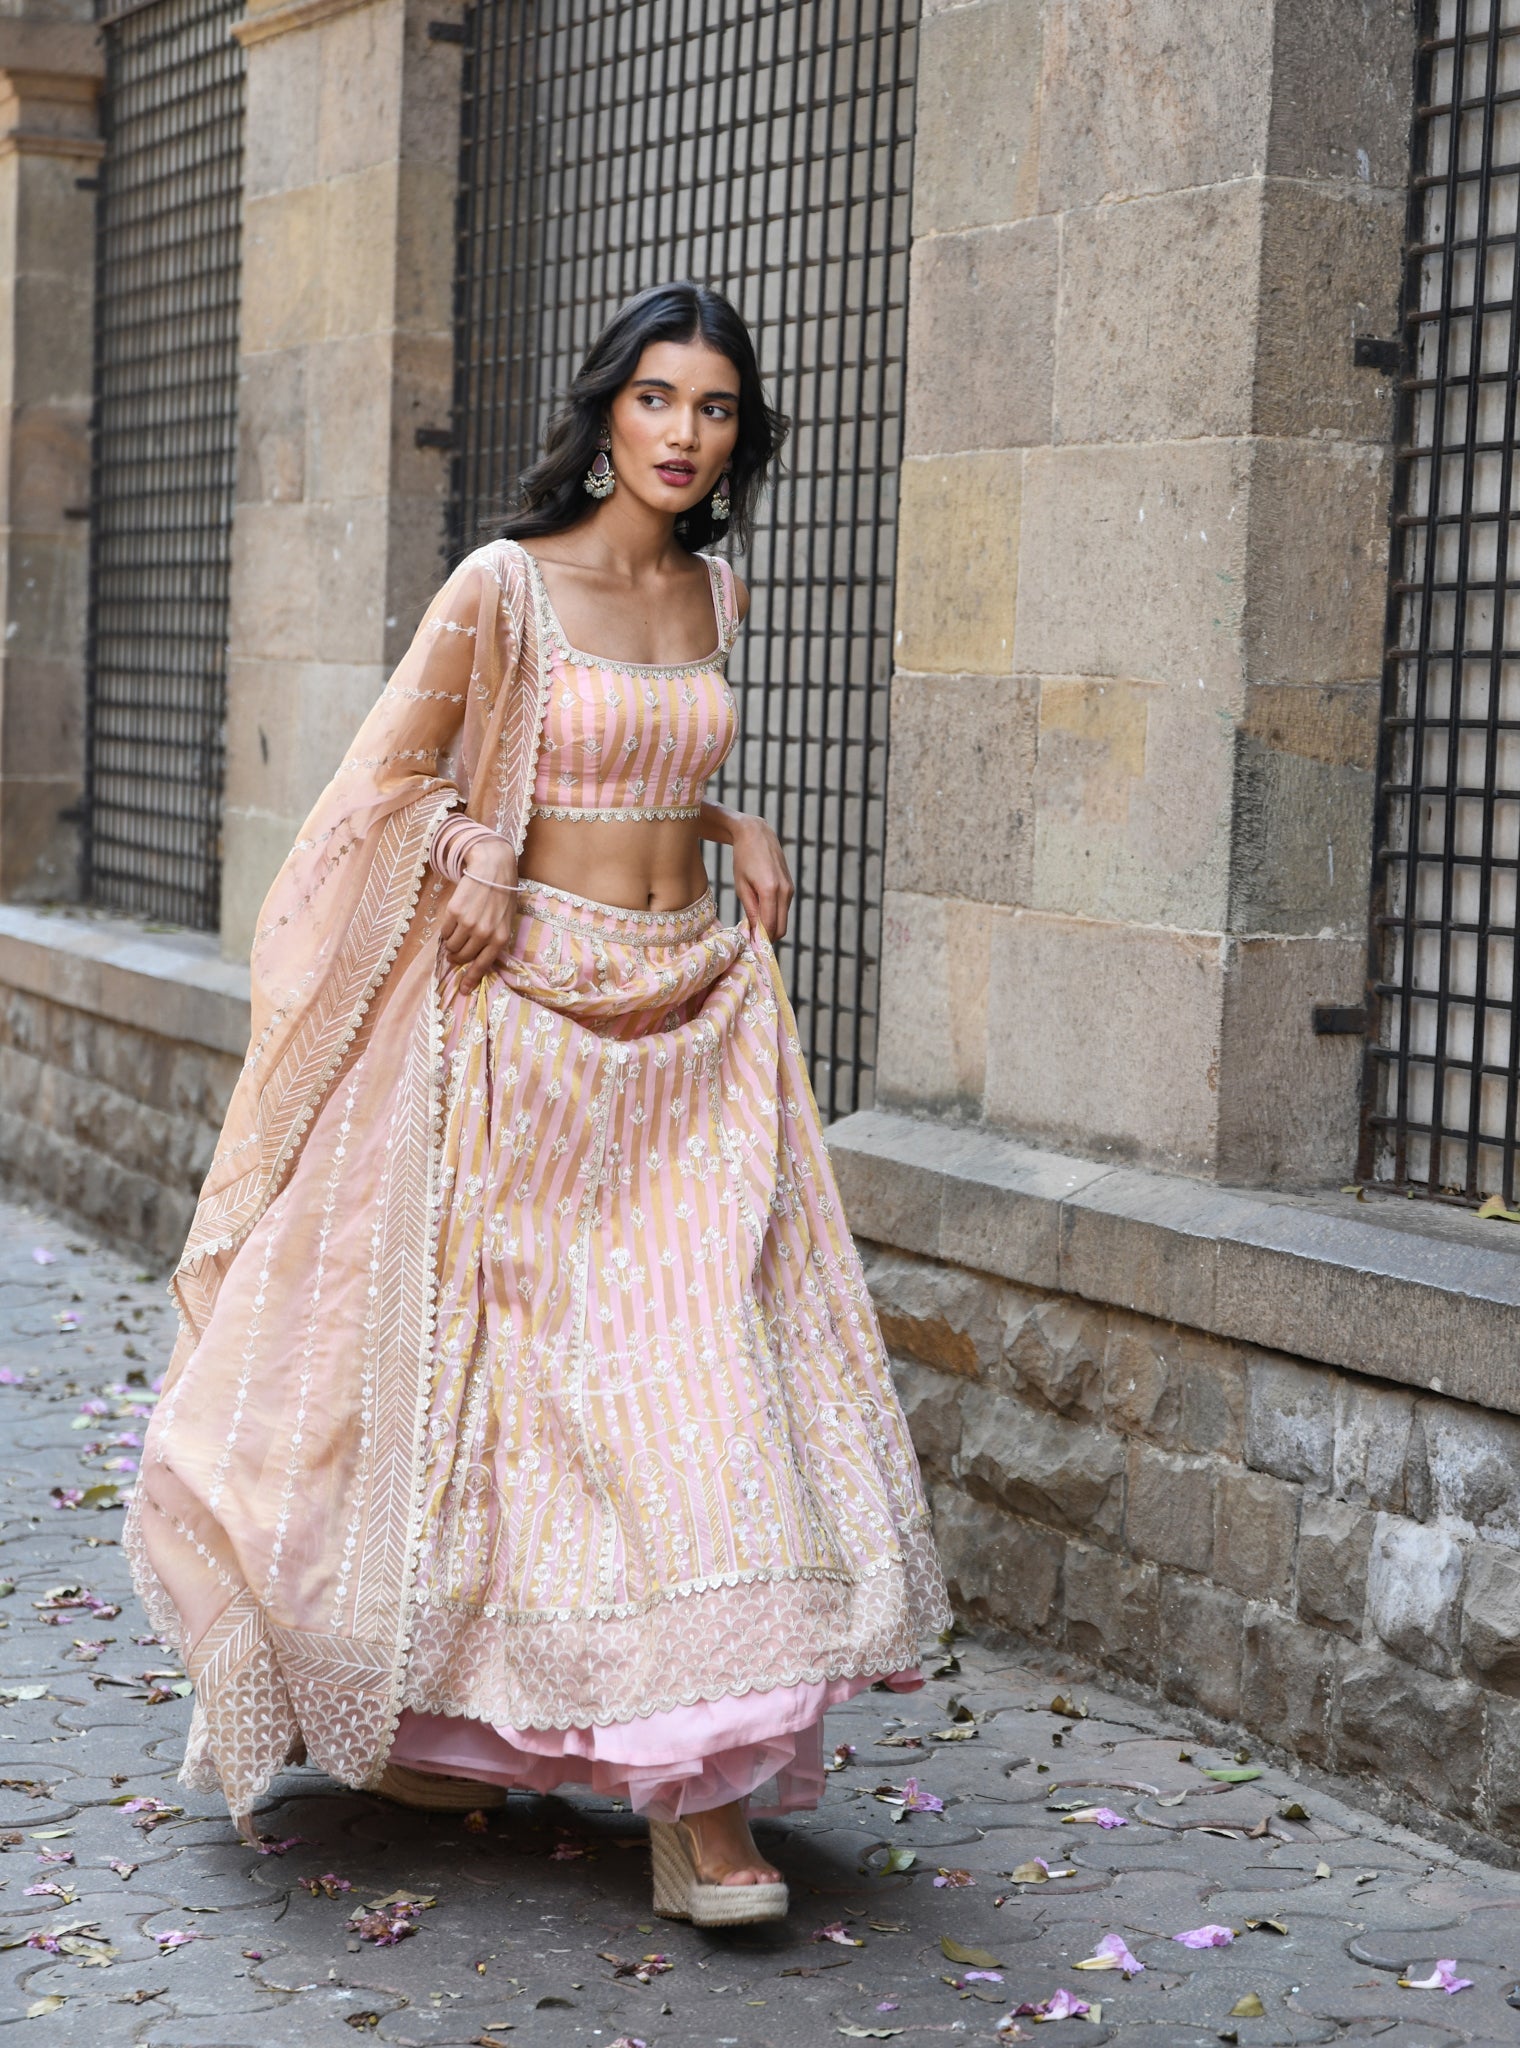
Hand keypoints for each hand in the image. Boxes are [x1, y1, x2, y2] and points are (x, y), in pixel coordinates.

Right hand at [440, 839, 517, 991]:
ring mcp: (468, 923)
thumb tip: (477, 959)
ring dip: (451, 944)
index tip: (463, 991)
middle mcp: (484, 934)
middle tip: (455, 953)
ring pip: (451, 946)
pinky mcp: (454, 912)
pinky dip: (446, 931)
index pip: (482, 965)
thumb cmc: (502, 895)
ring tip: (456, 934)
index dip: (470, 980)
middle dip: (457, 958)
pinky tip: (453, 922)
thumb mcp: (506, 920)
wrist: (493, 868)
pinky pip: (445, 931)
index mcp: (500, 938)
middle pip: (463, 957)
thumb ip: (494, 940)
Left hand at [730, 812, 793, 941]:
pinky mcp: (790, 887)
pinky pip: (784, 909)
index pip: (770, 926)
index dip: (760, 940)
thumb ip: (750, 910)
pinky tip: (760, 913)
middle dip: (768, 938)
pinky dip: (774, 916)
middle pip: (781, 928)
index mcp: (771, 890)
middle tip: (750, 940)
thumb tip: (754, 932)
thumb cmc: (743, 859)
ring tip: (752, 926)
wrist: (757, 834)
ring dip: (771, 927)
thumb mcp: (741, 886)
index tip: (749, 946)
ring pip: (784, 920)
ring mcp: (790, 889)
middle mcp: (785, 891)